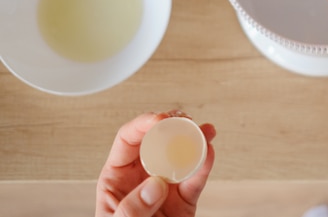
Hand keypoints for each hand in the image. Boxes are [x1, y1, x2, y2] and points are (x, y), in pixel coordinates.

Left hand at [95, 111, 215, 216]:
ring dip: (195, 141)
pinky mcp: (184, 201)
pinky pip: (195, 180)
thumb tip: (155, 184)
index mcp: (117, 178)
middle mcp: (142, 177)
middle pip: (158, 142)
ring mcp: (165, 188)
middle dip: (173, 127)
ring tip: (206, 131)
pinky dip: (204, 166)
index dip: (143, 125)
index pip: (128, 141)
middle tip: (185, 121)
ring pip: (181, 157)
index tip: (160, 121)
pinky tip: (209, 154)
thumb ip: (132, 208)